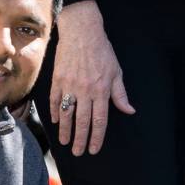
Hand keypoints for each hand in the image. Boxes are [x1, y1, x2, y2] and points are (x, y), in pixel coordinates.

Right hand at [49, 1, 133, 154]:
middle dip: (81, 139)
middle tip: (79, 153)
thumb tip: (129, 111)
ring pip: (66, 114)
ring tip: (65, 143)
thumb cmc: (102, 51)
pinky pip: (54, 100)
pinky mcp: (57, 79)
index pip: (99, 120)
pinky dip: (54, 112)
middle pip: (83, 121)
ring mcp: (69, 86)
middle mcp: (85, 91)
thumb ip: (120, 94)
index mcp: (101, 91)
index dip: (97, 137)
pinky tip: (55, 121)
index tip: (94, 149)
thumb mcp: (116, 72)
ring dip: (66, 130)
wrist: (82, 31)